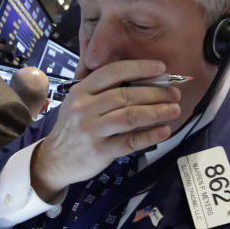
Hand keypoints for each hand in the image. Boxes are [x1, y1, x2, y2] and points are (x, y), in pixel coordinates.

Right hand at [32, 59, 181, 198]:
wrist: (54, 160)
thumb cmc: (73, 129)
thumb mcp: (78, 103)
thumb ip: (102, 92)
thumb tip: (143, 82)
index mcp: (81, 91)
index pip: (113, 72)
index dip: (139, 68)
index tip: (161, 68)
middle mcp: (85, 108)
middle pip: (126, 95)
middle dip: (156, 93)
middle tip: (174, 93)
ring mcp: (92, 130)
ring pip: (131, 116)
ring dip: (157, 112)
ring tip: (174, 110)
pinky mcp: (100, 151)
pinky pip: (131, 141)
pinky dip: (151, 135)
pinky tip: (164, 130)